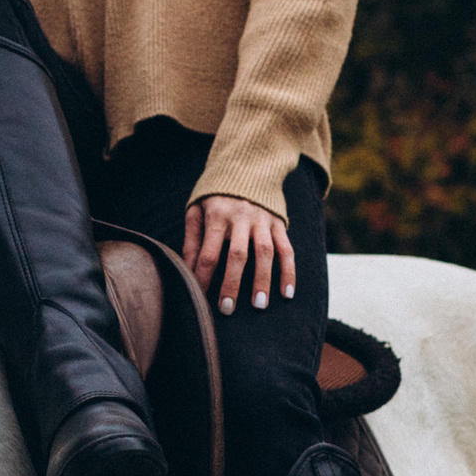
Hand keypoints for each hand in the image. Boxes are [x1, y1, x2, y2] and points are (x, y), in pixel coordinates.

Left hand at [184, 191, 294, 314]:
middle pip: (237, 255)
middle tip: (227, 309)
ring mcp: (263, 220)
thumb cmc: (215, 196)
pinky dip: (289, 271)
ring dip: (263, 280)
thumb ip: (192, 239)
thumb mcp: (196, 210)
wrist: (246, 167)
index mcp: (217, 215)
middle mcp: (241, 217)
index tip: (199, 299)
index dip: (203, 278)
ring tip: (259, 306)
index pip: (208, 253)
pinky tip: (287, 293)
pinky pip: (287, 248)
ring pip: (265, 253)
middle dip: (232, 284)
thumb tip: (187, 270)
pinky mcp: (279, 222)